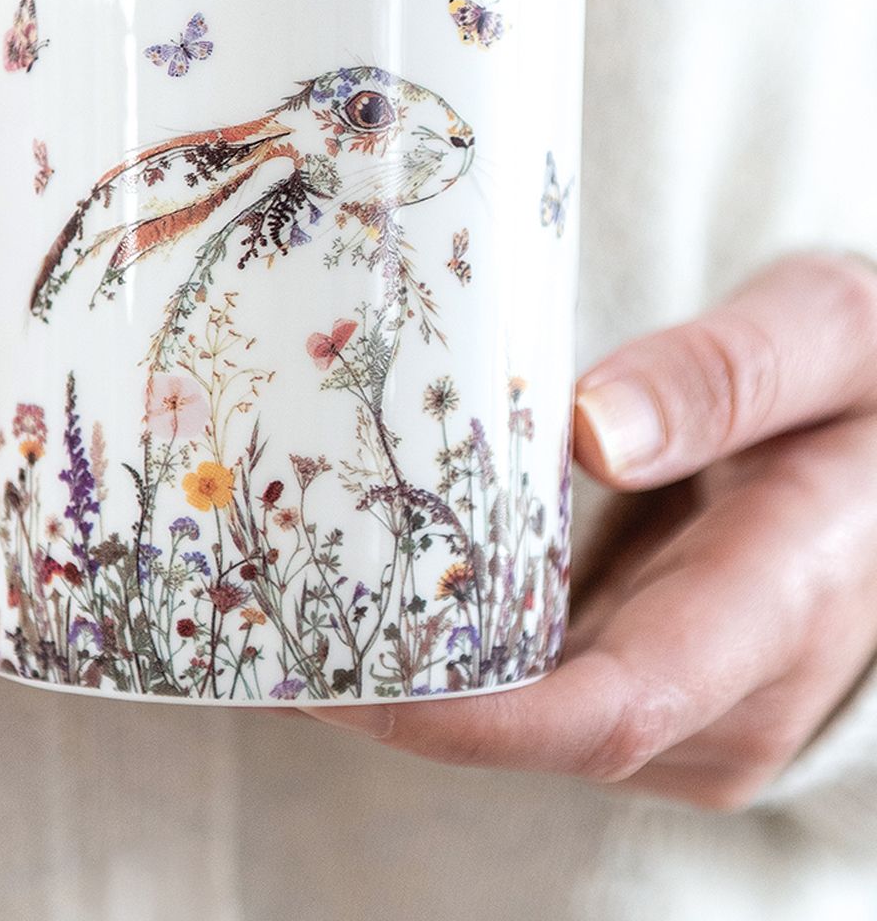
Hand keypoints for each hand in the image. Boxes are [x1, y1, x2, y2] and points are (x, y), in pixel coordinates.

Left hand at [304, 253, 876, 810]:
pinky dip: (443, 646)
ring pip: (522, 713)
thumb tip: (596, 429)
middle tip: (249, 607)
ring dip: (400, 667)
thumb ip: (730, 374)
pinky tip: (357, 581)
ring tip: (274, 590)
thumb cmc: (862, 390)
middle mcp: (722, 691)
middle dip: (388, 690)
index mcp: (776, 605)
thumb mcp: (829, 337)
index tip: (329, 679)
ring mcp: (683, 701)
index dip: (462, 720)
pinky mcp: (646, 679)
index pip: (610, 712)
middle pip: (533, 726)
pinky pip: (532, 684)